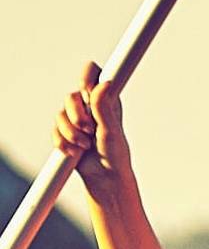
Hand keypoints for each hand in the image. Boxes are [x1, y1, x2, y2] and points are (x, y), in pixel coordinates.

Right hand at [51, 63, 129, 187]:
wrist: (104, 175)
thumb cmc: (115, 152)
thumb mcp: (111, 129)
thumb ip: (105, 107)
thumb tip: (105, 83)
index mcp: (107, 100)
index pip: (93, 73)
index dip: (86, 78)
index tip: (87, 93)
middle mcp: (90, 106)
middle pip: (71, 96)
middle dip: (77, 115)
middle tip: (89, 129)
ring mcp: (75, 118)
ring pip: (60, 114)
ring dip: (71, 132)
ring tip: (85, 145)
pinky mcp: (64, 131)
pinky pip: (54, 131)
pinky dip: (63, 142)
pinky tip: (75, 152)